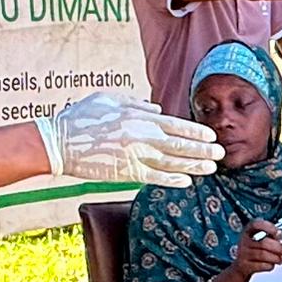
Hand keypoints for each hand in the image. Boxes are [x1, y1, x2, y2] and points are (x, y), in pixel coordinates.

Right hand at [39, 92, 221, 187]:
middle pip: (180, 145)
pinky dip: (172, 180)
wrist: (60, 142)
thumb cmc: (82, 117)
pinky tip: (187, 181)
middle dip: (203, 150)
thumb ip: (137, 104)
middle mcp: (143, 137)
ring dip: (194, 166)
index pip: (177, 125)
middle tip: (220, 153)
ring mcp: (136, 156)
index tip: (211, 136)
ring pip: (172, 163)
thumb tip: (158, 110)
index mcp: (140, 117)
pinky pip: (155, 177)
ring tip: (211, 168)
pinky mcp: (126, 173)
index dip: (196, 132)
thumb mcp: (111, 100)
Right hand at [233, 224, 281, 276]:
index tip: (279, 233)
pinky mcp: (244, 265)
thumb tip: (280, 235)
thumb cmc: (254, 250)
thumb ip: (270, 236)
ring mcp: (243, 253)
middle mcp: (244, 240)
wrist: (241, 266)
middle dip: (279, 248)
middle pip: (263, 243)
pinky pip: (260, 266)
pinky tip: (271, 265)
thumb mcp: (260, 240)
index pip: (256, 224)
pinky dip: (269, 266)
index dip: (268, 227)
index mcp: (249, 230)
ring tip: (281, 260)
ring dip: (275, 258)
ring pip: (263, 255)